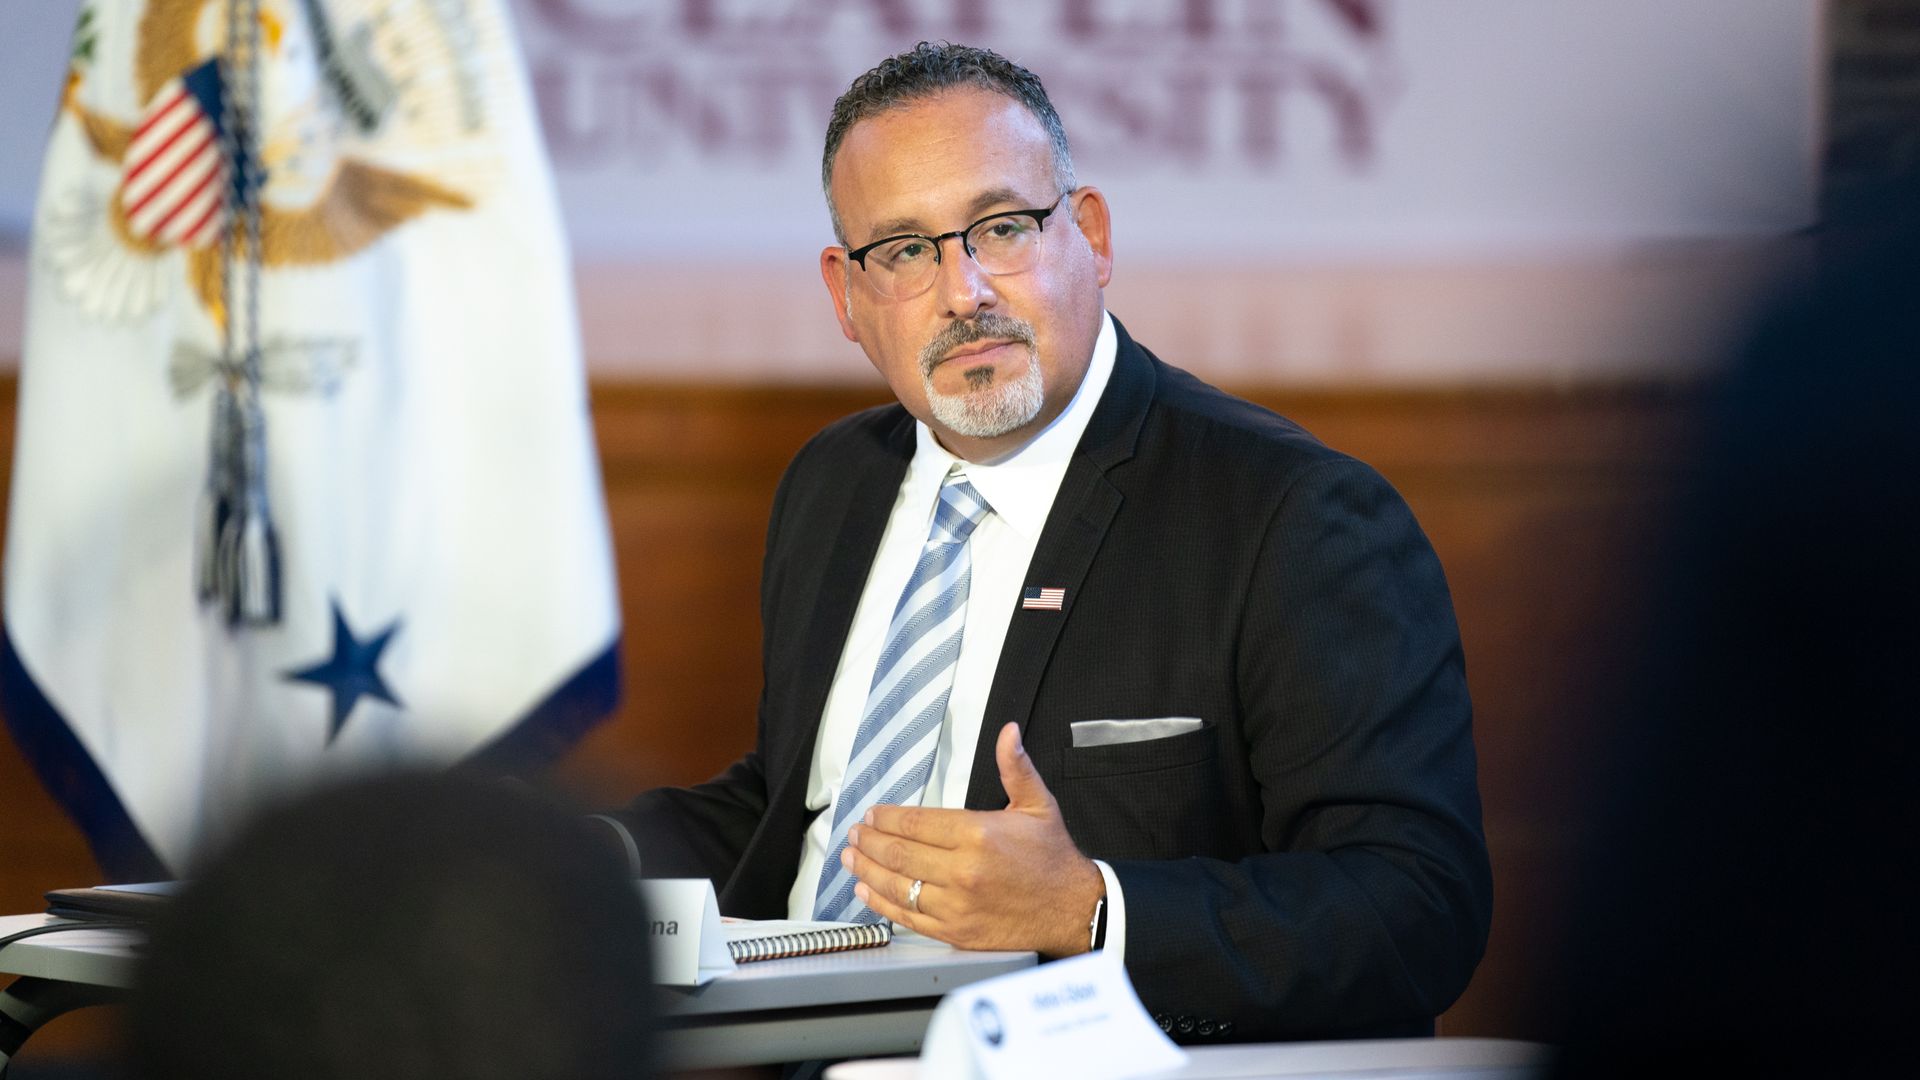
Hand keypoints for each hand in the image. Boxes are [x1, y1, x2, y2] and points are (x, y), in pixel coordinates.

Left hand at [846, 722, 1104, 956]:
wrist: (1073, 910)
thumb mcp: (1038, 805)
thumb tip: (1008, 732)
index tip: (872, 815)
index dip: (886, 818)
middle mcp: (963, 871)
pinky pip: (908, 917)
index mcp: (978, 834)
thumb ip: (1016, 767)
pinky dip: (881, 903)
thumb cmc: (1053, 858)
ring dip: (866, 870)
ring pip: (896, 885)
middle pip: (898, 853)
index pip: (915, 823)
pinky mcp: (955, 932)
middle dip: (869, 841)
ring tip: (851, 857)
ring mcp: (957, 905)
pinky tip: (867, 890)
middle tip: (854, 834)